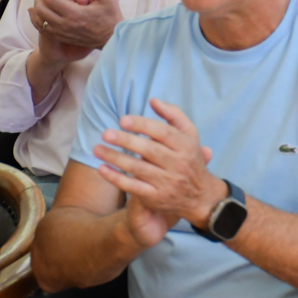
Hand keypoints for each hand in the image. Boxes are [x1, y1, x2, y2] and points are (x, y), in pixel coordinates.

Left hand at [28, 0, 123, 51]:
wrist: (112, 39)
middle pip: (41, 9)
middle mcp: (66, 24)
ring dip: (36, 7)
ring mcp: (63, 32)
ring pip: (40, 20)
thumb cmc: (111, 17)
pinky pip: (43, 29)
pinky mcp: (63, 37)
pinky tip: (36, 13)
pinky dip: (37, 20)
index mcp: (75, 13)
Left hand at [94, 98, 226, 229]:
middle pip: (149, 150)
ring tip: (97, 149)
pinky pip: (133, 187)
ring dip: (115, 158)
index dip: (142, 125)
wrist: (200, 196)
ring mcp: (167, 182)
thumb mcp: (190, 135)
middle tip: (106, 134)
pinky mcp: (156, 197)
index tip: (123, 120)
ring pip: (138, 168)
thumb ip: (174, 115)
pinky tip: (102, 168)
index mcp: (186, 146)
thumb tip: (153, 100)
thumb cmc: (190, 158)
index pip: (163, 133)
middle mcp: (178, 164)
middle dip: (126, 141)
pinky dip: (116, 178)